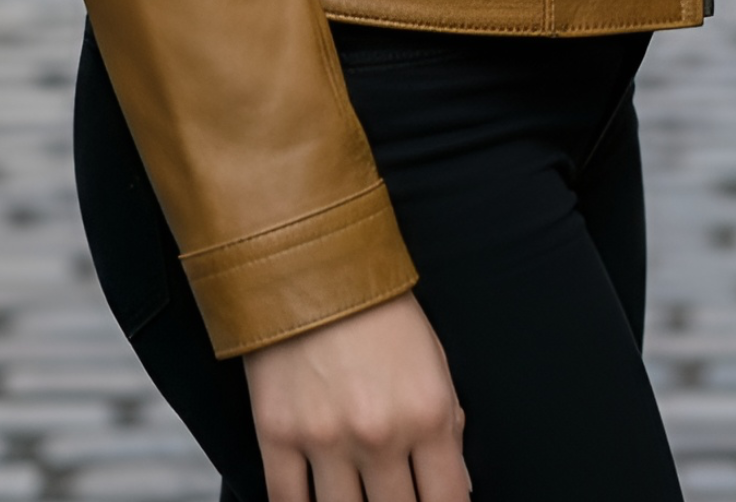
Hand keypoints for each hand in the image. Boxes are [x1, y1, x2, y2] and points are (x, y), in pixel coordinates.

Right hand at [243, 290, 468, 501]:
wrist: (309, 258)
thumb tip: (458, 484)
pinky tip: (313, 500)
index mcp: (427, 414)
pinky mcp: (277, 435)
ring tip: (355, 495)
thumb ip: (447, 424)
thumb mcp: (432, 357)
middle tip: (392, 494)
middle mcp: (380, 434)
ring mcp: (325, 439)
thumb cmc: (375, 305)